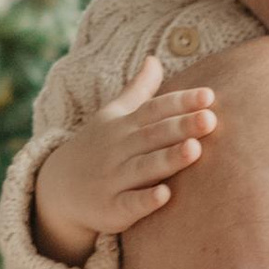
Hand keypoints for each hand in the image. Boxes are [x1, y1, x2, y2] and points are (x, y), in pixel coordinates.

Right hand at [31, 58, 218, 263]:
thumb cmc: (98, 148)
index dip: (180, 102)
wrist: (58, 188)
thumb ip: (139, 91)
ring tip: (195, 149)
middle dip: (180, 127)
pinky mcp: (110, 209)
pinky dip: (145, 201)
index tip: (208, 96)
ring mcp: (112, 179)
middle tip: (209, 119)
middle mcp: (118, 149)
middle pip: (152, 135)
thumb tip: (154, 59)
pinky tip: (165, 195)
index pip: (154, 109)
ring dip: (168, 159)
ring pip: (143, 168)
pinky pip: (128, 204)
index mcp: (123, 125)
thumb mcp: (113, 116)